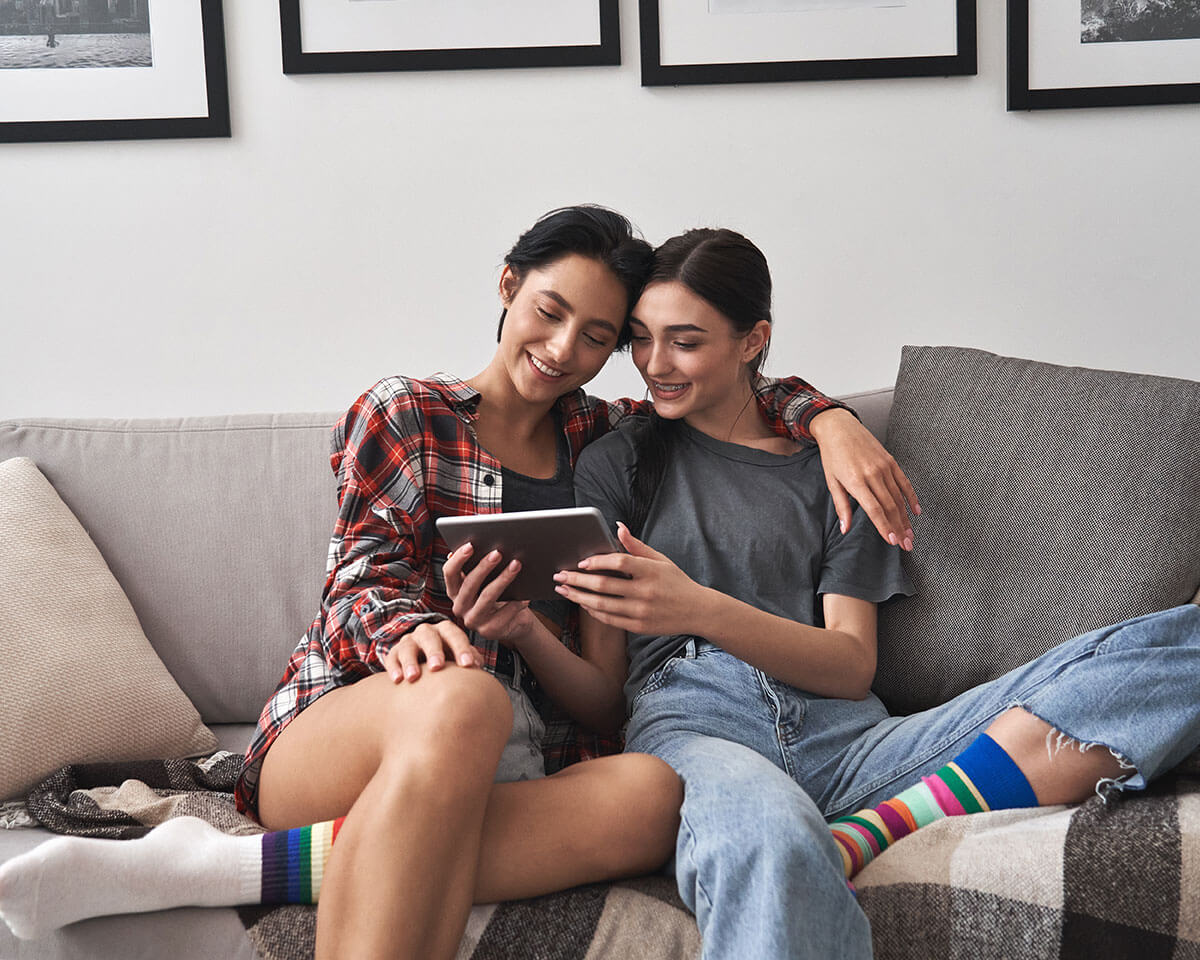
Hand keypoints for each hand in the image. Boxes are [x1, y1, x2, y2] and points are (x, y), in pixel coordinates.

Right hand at [382, 619, 482, 682]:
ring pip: (407, 647)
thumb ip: (471, 659)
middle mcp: (426, 632)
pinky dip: (394, 668)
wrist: (423, 659)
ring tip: (413, 677)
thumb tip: (478, 667)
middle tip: (437, 667)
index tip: (468, 665)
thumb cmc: (449, 659)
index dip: (462, 649)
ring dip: (410, 661)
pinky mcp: (394, 653)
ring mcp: (409, 641)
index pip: (455, 635)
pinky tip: (398, 680)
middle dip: (434, 651)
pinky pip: (392, 658)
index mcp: (446, 630)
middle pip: (429, 637)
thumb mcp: (460, 655)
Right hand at [443, 542, 541, 648]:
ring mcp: (473, 621)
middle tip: (498, 553)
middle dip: (484, 566)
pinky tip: (525, 595)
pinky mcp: (489, 631)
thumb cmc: (500, 596)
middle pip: (469, 584)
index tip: (471, 545)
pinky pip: (504, 614)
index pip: (450, 573)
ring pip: (487, 597)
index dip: (458, 559)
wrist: (514, 622)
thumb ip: (479, 567)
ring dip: (503, 579)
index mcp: (455, 591)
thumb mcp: (487, 582)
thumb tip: (486, 546)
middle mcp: (460, 607)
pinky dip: (515, 603)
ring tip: (516, 566)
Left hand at [553, 523, 705, 634]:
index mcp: (651, 571)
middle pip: (604, 585)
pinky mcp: (638, 626)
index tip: (581, 562)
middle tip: (559, 575)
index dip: (598, 561)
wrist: (697, 611)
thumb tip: (618, 526)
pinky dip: (593, 611)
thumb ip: (636, 545)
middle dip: (577, 580)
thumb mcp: (660, 560)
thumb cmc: (676, 582)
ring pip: (601, 604)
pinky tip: (582, 603)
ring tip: (563, 590)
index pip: (619, 562)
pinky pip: (609, 619)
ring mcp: (641, 611)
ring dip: (578, 597)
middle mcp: (645, 592)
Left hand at [809, 408, 919, 550]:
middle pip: (890, 506)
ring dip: (906, 518)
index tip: (892, 541)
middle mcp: (872, 474)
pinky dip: (911, 497)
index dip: (885, 526)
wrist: (839, 427)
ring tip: (910, 534)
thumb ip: (841, 506)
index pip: (874, 509)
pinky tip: (916, 511)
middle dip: (899, 528)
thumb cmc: (833, 456)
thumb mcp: (832, 481)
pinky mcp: (890, 461)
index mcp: (856, 481)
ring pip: (898, 497)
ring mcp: (884, 467)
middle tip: (906, 544)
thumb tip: (845, 529)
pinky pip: (904, 482)